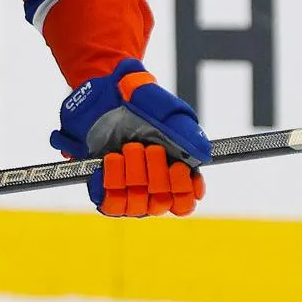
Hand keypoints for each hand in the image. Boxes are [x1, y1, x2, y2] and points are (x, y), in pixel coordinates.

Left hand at [51, 59, 209, 216]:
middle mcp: (151, 187)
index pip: (185, 201)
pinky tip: (111, 160)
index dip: (184, 189)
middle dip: (156, 173)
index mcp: (173, 171)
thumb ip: (185, 130)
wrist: (99, 97)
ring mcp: (127, 191)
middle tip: (147, 147)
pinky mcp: (103, 192)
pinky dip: (112, 182)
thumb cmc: (134, 104)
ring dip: (133, 175)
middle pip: (163, 202)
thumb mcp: (163, 110)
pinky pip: (111, 204)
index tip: (178, 167)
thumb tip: (203, 153)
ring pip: (138, 205)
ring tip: (125, 150)